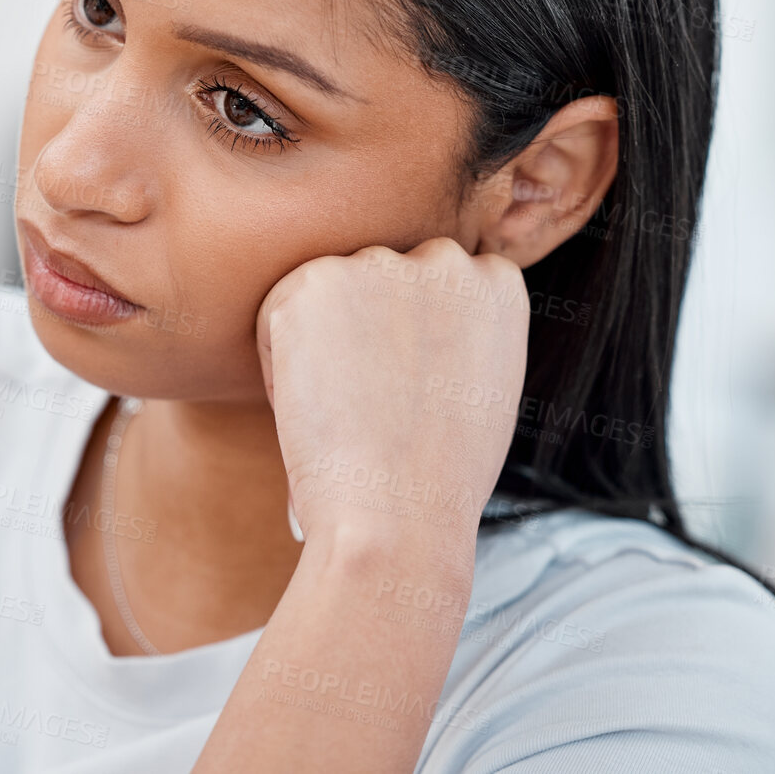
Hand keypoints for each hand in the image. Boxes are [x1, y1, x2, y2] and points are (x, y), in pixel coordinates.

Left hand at [254, 238, 528, 560]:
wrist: (397, 514)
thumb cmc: (435, 477)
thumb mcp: (480, 387)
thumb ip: (456, 332)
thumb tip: (409, 319)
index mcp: (497, 284)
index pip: (438, 279)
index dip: (409, 334)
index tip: (405, 386)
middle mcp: (445, 260)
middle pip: (379, 277)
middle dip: (362, 327)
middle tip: (367, 405)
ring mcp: (380, 264)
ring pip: (328, 292)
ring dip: (320, 340)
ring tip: (345, 410)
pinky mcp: (316, 281)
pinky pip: (278, 314)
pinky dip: (278, 360)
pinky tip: (314, 405)